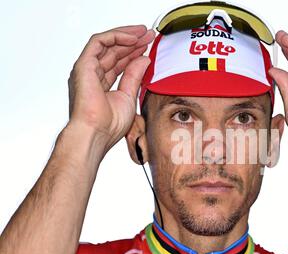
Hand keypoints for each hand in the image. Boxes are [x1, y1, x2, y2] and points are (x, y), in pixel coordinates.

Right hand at [67, 25, 154, 154]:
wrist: (97, 133)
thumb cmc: (109, 125)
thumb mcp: (129, 96)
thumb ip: (135, 77)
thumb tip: (143, 59)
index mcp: (101, 85)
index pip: (118, 63)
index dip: (133, 53)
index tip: (148, 47)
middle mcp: (92, 75)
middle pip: (113, 52)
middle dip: (133, 42)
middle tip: (149, 36)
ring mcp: (87, 69)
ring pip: (107, 44)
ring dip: (127, 36)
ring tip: (144, 33)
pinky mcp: (84, 65)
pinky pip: (99, 42)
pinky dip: (116, 36)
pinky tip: (133, 38)